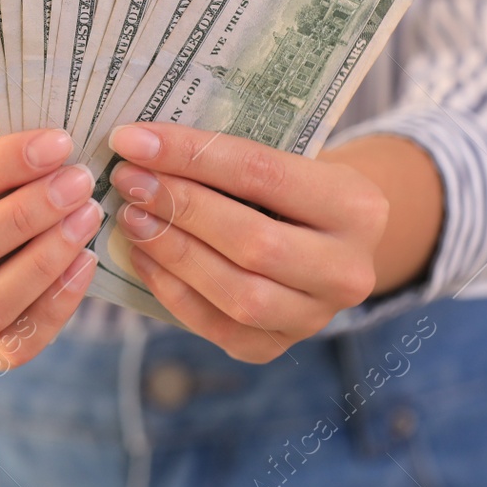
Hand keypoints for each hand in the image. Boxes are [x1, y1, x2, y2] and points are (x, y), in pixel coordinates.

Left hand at [108, 123, 395, 362]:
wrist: (323, 239)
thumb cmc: (287, 187)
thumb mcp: (281, 158)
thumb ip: (226, 155)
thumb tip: (140, 145)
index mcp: (357, 205)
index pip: (262, 173)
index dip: (191, 155)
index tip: (133, 140)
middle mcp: (348, 269)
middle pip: (253, 241)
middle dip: (180, 208)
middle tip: (129, 180)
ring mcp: (317, 316)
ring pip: (238, 294)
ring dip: (173, 252)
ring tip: (132, 218)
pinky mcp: (278, 346)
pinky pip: (219, 328)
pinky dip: (172, 291)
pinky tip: (141, 256)